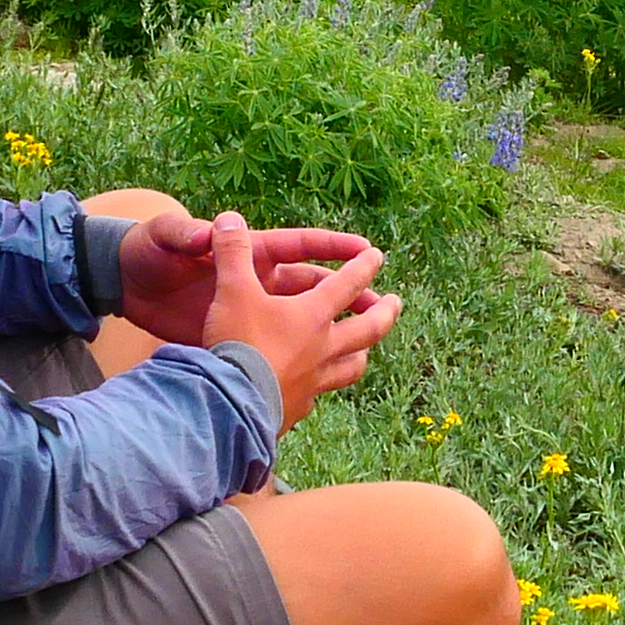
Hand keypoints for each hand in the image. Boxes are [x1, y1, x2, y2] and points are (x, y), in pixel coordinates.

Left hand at [117, 208, 371, 346]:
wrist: (122, 283)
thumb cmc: (147, 253)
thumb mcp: (165, 238)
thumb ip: (185, 234)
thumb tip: (205, 231)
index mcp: (248, 255)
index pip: (300, 248)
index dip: (334, 248)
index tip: (367, 251)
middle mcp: (256, 285)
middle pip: (314, 290)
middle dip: (351, 297)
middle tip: (386, 306)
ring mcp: (249, 314)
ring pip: (303, 325)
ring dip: (333, 333)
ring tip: (366, 350)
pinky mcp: (234, 340)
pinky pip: (277, 352)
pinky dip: (299, 363)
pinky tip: (320, 382)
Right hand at [202, 221, 397, 430]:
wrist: (231, 405)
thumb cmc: (238, 343)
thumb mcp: (232, 291)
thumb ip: (233, 254)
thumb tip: (228, 217)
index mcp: (313, 314)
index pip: (347, 284)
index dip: (363, 266)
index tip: (377, 255)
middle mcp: (324, 347)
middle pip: (366, 328)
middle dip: (383, 312)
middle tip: (395, 303)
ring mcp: (316, 381)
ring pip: (351, 366)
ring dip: (361, 354)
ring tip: (366, 350)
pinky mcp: (299, 408)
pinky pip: (318, 394)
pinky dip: (321, 387)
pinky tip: (314, 389)